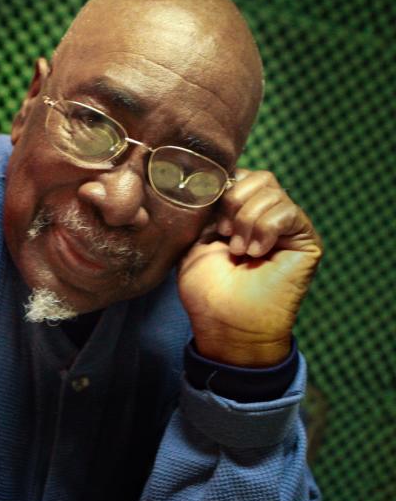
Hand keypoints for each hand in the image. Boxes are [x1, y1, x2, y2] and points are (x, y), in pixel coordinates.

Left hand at [178, 169, 321, 366]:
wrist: (227, 324)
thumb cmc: (208, 291)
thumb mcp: (195, 243)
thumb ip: (208, 211)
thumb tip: (216, 183)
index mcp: (241, 215)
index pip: (240, 177)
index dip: (223, 190)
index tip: (211, 222)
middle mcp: (267, 217)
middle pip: (259, 178)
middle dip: (234, 203)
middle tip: (226, 236)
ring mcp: (288, 228)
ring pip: (272, 192)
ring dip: (247, 222)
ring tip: (241, 252)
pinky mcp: (305, 239)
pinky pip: (287, 212)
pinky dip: (265, 230)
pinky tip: (257, 253)